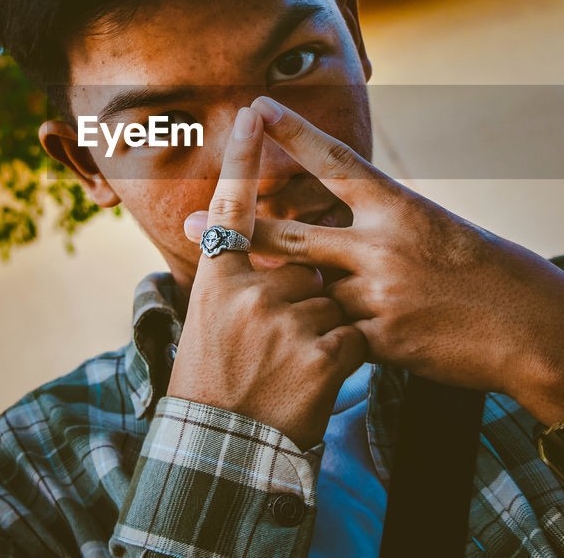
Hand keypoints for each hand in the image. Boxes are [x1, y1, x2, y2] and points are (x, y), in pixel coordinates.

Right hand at [166, 106, 367, 449]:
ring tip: (293, 369)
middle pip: (299, 255)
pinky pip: (353, 335)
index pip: (233, 208)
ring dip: (327, 327)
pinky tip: (316, 383)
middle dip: (306, 284)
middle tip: (281, 323)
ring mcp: (284, 322)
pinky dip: (345, 357)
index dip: (244, 159)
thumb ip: (237, 281)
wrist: (225, 452)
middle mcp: (246, 294)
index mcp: (216, 282)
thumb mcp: (211, 325)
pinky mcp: (322, 354)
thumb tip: (253, 244)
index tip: (253, 111)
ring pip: (331, 297)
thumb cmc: (218, 384)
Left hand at [188, 96, 563, 426]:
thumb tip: (339, 221)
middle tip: (183, 223)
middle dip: (233, 229)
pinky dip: (332, 338)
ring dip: (290, 300)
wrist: (534, 329)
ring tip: (245, 301)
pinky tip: (342, 346)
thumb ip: (382, 227)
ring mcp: (378, 293)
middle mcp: (382, 244)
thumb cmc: (491, 274)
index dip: (293, 133)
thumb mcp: (437, 232)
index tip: (256, 107)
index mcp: (398, 207)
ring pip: (309, 294)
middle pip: (290, 236)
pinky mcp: (381, 339)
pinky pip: (336, 336)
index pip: (335, 162)